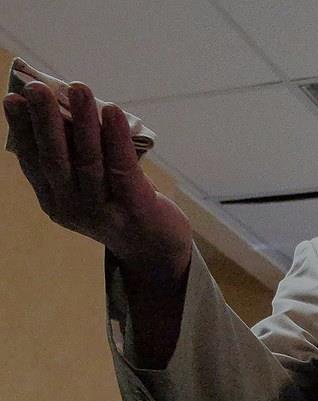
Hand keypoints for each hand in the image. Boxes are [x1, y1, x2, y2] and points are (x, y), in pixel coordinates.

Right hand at [3, 81, 191, 275]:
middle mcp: (73, 208)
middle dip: (44, 121)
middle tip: (37, 87)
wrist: (157, 249)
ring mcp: (103, 212)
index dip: (21, 130)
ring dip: (83, 123)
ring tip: (79, 89)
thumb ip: (76, 155)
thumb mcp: (91, 183)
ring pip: (89, 162)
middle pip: (55, 160)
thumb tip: (64, 106)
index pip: (33, 162)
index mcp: (55, 200)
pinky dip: (117, 138)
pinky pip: (123, 169)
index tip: (12, 98)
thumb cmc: (120, 205)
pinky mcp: (135, 210)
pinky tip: (113, 112)